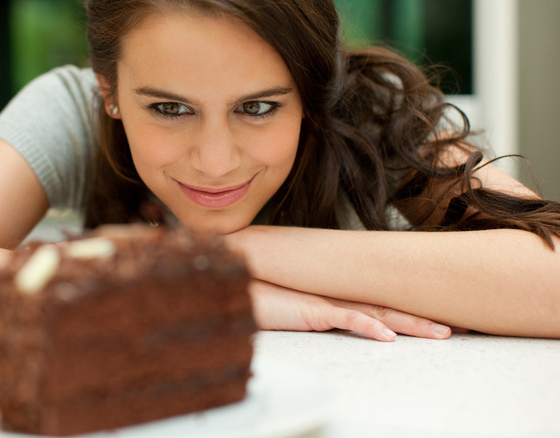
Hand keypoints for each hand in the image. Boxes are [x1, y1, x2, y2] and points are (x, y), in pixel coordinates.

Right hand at [250, 280, 453, 340]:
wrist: (238, 280)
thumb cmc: (265, 292)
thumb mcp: (302, 304)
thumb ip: (324, 308)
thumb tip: (348, 315)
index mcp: (343, 293)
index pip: (387, 301)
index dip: (417, 309)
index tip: (447, 316)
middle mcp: (341, 294)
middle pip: (393, 306)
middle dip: (429, 316)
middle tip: (464, 326)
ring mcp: (328, 300)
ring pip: (378, 312)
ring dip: (411, 324)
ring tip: (441, 334)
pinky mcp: (311, 310)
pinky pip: (345, 318)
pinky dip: (367, 327)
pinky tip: (387, 337)